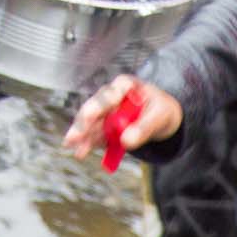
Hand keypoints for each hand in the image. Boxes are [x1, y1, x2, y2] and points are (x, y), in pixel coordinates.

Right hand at [64, 75, 183, 160]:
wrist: (163, 118)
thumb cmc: (162, 109)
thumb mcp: (160, 115)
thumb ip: (144, 127)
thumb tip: (126, 141)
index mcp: (125, 85)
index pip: (110, 93)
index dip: (98, 106)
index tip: (89, 117)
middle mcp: (111, 96)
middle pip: (94, 109)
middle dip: (83, 124)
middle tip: (72, 138)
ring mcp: (107, 112)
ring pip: (91, 124)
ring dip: (83, 138)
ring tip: (78, 152)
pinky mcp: (106, 126)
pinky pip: (96, 135)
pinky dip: (90, 143)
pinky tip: (82, 151)